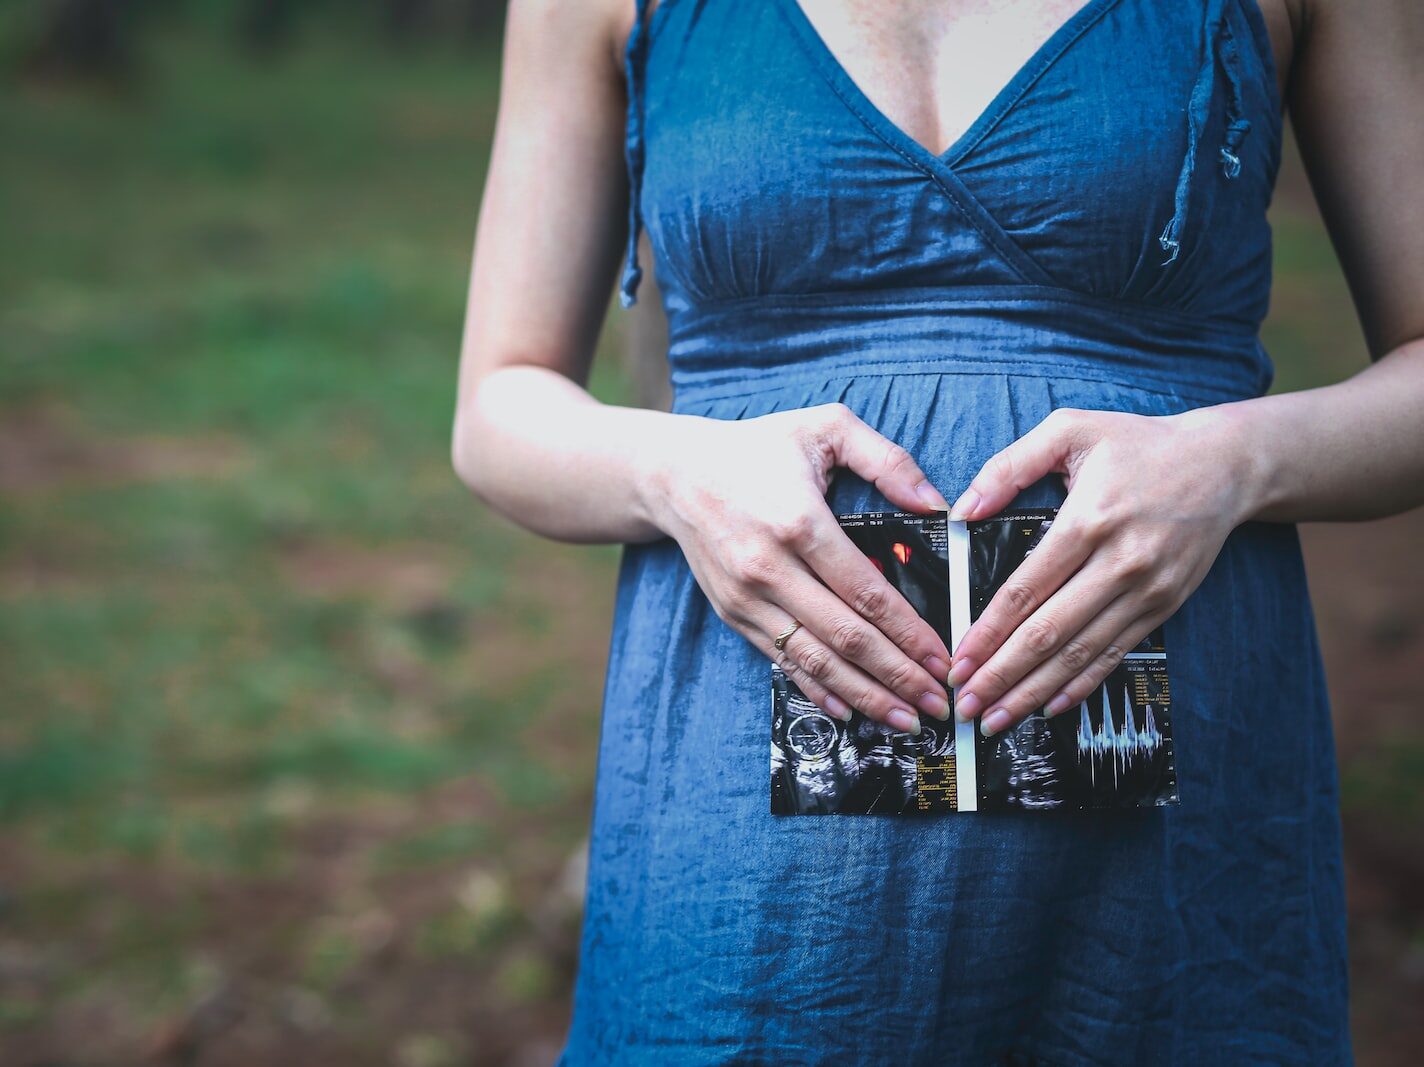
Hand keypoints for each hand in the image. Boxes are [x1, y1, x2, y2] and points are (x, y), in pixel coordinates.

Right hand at [649, 402, 953, 733]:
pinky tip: (852, 710)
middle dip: (898, 677)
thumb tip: (937, 505)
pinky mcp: (734, 614)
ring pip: (815, 660)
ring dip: (865, 695)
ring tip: (905, 719)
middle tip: (938, 704)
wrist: (675, 473)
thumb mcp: (826, 427)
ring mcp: (748, 597)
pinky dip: (819, 690)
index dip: (910, 634)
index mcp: (800, 522)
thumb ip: (887, 460)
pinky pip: (782, 660)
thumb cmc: (757, 448)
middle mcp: (770, 568)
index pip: (867, 593)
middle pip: (846, 638)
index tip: (943, 660)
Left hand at [945, 406, 1257, 735]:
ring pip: (1080, 653)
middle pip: (1049, 632)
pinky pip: (1115, 653)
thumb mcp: (1071, 431)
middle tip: (966, 704)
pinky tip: (1050, 706)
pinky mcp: (1163, 606)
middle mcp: (1119, 562)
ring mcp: (1145, 590)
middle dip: (1002, 675)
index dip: (988, 631)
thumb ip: (1010, 465)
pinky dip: (1082, 684)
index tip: (959, 660)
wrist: (1225, 464)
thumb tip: (963, 508)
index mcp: (1089, 520)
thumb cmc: (1139, 444)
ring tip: (996, 718)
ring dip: (1034, 691)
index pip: (1026, 590)